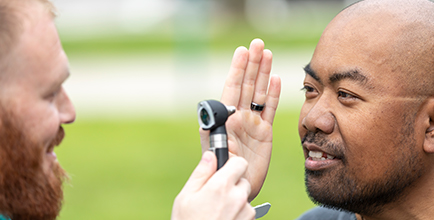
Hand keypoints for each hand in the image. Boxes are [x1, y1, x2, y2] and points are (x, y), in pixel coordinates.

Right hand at [172, 151, 254, 219]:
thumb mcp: (186, 196)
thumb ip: (201, 172)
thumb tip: (210, 155)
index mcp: (221, 186)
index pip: (239, 163)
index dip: (232, 164)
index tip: (224, 170)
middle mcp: (237, 198)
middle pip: (243, 180)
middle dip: (233, 184)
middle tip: (216, 195)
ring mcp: (246, 213)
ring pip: (246, 198)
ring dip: (236, 201)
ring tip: (218, 211)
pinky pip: (248, 213)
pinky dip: (239, 214)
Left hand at [200, 39, 280, 200]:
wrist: (236, 185)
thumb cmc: (221, 168)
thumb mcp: (215, 150)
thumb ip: (217, 133)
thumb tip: (222, 117)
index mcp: (225, 116)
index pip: (232, 87)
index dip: (238, 69)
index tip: (242, 51)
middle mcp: (239, 115)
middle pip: (248, 84)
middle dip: (252, 64)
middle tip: (258, 44)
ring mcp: (252, 122)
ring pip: (260, 92)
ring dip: (264, 73)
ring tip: (267, 54)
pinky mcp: (265, 131)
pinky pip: (270, 108)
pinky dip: (274, 94)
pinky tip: (277, 79)